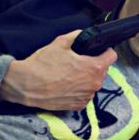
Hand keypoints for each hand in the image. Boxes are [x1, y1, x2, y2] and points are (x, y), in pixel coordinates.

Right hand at [0, 30, 116, 110]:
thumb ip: (77, 36)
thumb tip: (83, 34)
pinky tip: (66, 85)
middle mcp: (94, 84)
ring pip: (93, 83)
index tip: (98, 51)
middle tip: (78, 62)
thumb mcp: (60, 43)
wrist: (26, 85)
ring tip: (69, 74)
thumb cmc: (43, 64)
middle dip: (94, 65)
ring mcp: (87, 96)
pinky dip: (79, 90)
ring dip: (86, 78)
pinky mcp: (78, 106)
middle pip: (103, 70)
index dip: (105, 51)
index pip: (112, 56)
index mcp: (94, 67)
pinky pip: (85, 95)